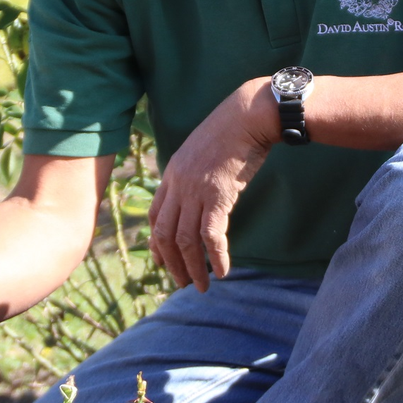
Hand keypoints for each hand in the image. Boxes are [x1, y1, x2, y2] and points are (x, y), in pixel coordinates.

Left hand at [148, 77, 278, 291]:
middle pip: (164, 233)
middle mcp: (178, 185)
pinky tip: (223, 271)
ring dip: (192, 268)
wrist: (248, 116)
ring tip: (201, 286)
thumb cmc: (232, 131)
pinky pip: (211, 236)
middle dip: (171, 263)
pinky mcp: (218, 196)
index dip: (156, 242)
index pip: (154, 215)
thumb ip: (193, 172)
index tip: (162, 260)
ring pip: (185, 240)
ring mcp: (196, 191)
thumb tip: (198, 190)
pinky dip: (216, 258)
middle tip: (181, 282)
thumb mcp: (202, 151)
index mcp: (172, 173)